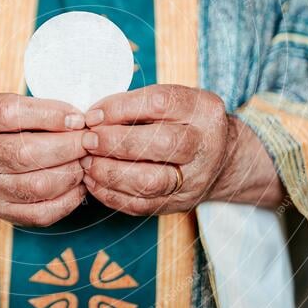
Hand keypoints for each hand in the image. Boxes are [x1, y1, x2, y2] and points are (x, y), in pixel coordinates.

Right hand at [0, 93, 87, 226]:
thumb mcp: (5, 106)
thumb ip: (38, 108)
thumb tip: (79, 121)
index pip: (11, 114)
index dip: (51, 115)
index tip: (78, 118)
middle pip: (26, 153)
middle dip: (68, 147)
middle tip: (90, 141)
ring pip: (38, 186)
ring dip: (71, 173)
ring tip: (84, 161)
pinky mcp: (4, 211)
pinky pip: (42, 212)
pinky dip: (68, 199)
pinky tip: (78, 184)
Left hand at [79, 85, 232, 215]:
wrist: (221, 158)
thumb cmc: (185, 123)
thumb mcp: (173, 102)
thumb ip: (136, 104)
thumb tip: (92, 117)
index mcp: (202, 110)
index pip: (160, 103)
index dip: (120, 108)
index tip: (93, 115)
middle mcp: (204, 144)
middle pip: (162, 144)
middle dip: (115, 142)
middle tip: (88, 140)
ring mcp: (194, 178)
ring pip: (150, 181)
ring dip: (109, 171)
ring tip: (86, 162)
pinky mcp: (179, 203)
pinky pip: (140, 204)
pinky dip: (110, 193)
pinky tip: (93, 181)